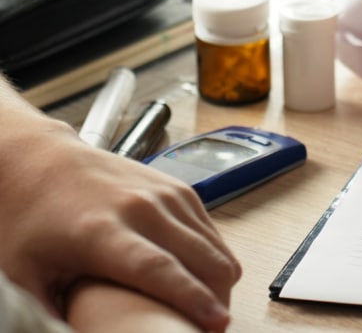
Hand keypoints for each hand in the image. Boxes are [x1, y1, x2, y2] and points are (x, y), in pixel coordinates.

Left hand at [0, 92, 240, 331]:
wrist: (42, 161)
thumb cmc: (31, 221)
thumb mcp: (25, 276)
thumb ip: (50, 314)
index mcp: (102, 231)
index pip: (159, 268)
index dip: (192, 298)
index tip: (217, 323)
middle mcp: (142, 207)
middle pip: (201, 259)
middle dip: (218, 300)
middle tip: (209, 330)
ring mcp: (166, 193)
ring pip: (216, 246)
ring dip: (221, 282)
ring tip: (209, 310)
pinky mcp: (179, 188)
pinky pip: (213, 231)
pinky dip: (216, 258)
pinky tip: (203, 279)